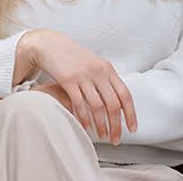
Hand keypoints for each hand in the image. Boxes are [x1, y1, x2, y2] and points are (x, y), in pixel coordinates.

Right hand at [18, 29, 136, 143]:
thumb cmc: (73, 56)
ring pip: (98, 106)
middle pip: (113, 104)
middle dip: (116, 125)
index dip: (130, 114)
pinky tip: (86, 126)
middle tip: (116, 138)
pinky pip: (79, 103)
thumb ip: (106, 80)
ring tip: (102, 135)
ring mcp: (84, 76)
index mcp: (108, 69)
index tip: (132, 128)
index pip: (125, 95)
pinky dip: (84, 118)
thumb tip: (118, 101)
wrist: (51, 45)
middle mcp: (98, 72)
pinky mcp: (68, 80)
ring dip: (101, 125)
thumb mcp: (95, 64)